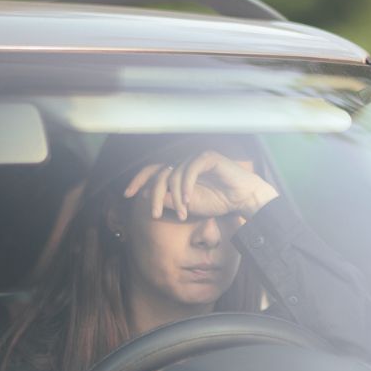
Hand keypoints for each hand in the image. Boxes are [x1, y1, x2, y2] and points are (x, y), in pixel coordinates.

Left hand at [123, 150, 278, 219]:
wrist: (243, 199)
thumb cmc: (219, 201)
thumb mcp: (188, 206)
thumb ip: (170, 200)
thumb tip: (149, 197)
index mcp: (178, 172)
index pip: (152, 171)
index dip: (138, 180)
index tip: (127, 195)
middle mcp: (183, 163)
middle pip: (159, 173)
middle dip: (155, 194)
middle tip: (155, 213)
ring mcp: (194, 158)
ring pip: (174, 174)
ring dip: (177, 196)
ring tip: (184, 213)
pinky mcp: (207, 157)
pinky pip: (190, 170)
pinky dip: (187, 186)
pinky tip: (189, 200)